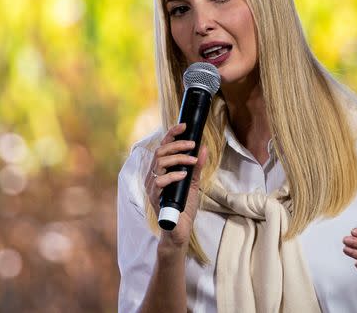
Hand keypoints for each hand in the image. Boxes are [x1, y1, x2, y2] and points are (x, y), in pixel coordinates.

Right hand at [144, 123, 208, 250]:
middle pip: (160, 151)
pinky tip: (184, 175)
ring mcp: (152, 187)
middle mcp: (153, 176)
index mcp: (160, 170)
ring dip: (178, 158)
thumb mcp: (193, 184)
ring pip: (159, 163)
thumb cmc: (184, 207)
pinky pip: (159, 182)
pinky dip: (173, 176)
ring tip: (192, 159)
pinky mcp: (155, 198)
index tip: (184, 126)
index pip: (163, 146)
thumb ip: (196, 167)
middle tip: (193, 144)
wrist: (179, 230)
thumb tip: (204, 148)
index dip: (171, 134)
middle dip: (177, 144)